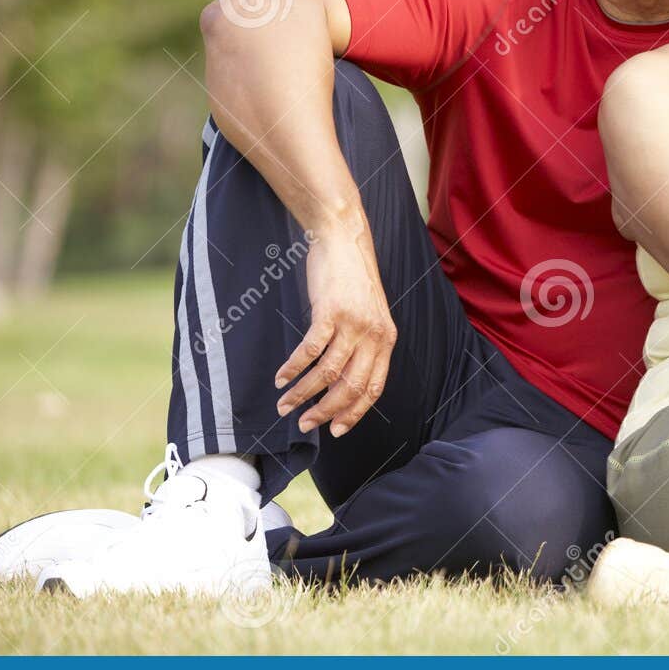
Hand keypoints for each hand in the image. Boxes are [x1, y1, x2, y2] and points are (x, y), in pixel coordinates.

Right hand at [273, 221, 396, 436]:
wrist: (344, 240)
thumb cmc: (352, 280)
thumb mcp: (368, 315)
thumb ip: (361, 346)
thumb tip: (340, 382)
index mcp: (386, 340)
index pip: (374, 388)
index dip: (354, 412)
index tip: (336, 430)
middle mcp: (375, 335)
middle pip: (351, 387)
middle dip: (326, 411)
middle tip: (304, 424)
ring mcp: (353, 324)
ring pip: (327, 373)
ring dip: (303, 394)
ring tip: (285, 405)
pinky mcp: (331, 312)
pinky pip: (310, 350)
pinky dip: (293, 369)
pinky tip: (281, 378)